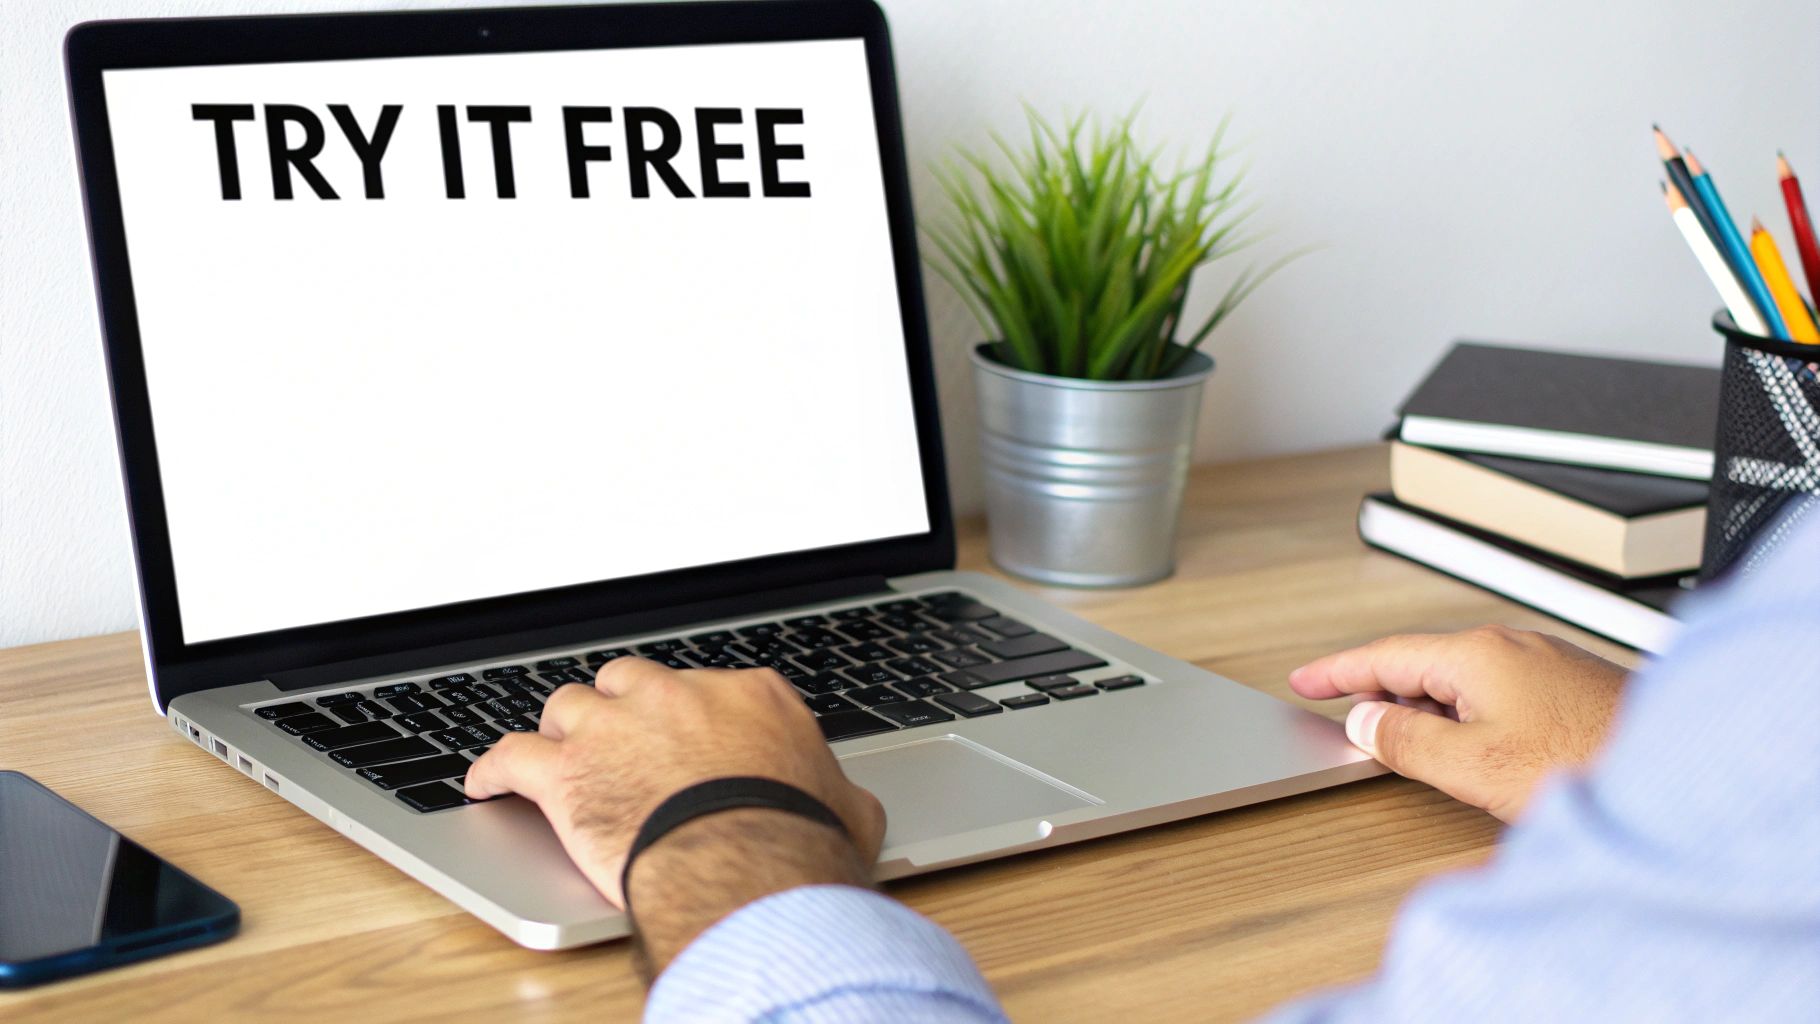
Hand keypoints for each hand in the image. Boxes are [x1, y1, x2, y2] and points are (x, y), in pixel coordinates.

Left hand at [464, 659, 885, 974]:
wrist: (750, 864)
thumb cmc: (802, 840)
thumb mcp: (850, 808)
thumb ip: (838, 792)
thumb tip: (853, 806)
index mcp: (747, 696)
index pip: (708, 688)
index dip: (691, 717)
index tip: (690, 738)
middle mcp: (674, 696)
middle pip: (631, 681)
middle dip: (623, 708)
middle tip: (621, 739)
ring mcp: (614, 729)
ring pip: (568, 706)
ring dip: (562, 731)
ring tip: (558, 753)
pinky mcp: (566, 774)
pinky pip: (510, 757)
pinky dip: (493, 769)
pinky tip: (484, 782)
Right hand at [1288, 626, 1626, 821]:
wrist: (1678, 773)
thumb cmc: (1588, 764)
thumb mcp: (1472, 764)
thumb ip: (1408, 740)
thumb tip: (1367, 721)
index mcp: (1477, 654)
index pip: (1383, 655)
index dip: (1336, 672)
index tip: (1304, 681)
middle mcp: (1511, 646)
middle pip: (1421, 661)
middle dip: (1377, 689)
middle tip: (1344, 716)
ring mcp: (1545, 663)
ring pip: (1460, 676)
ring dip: (1422, 703)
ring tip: (1401, 738)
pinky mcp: (1570, 689)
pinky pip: (1493, 688)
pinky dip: (1461, 709)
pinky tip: (1468, 741)